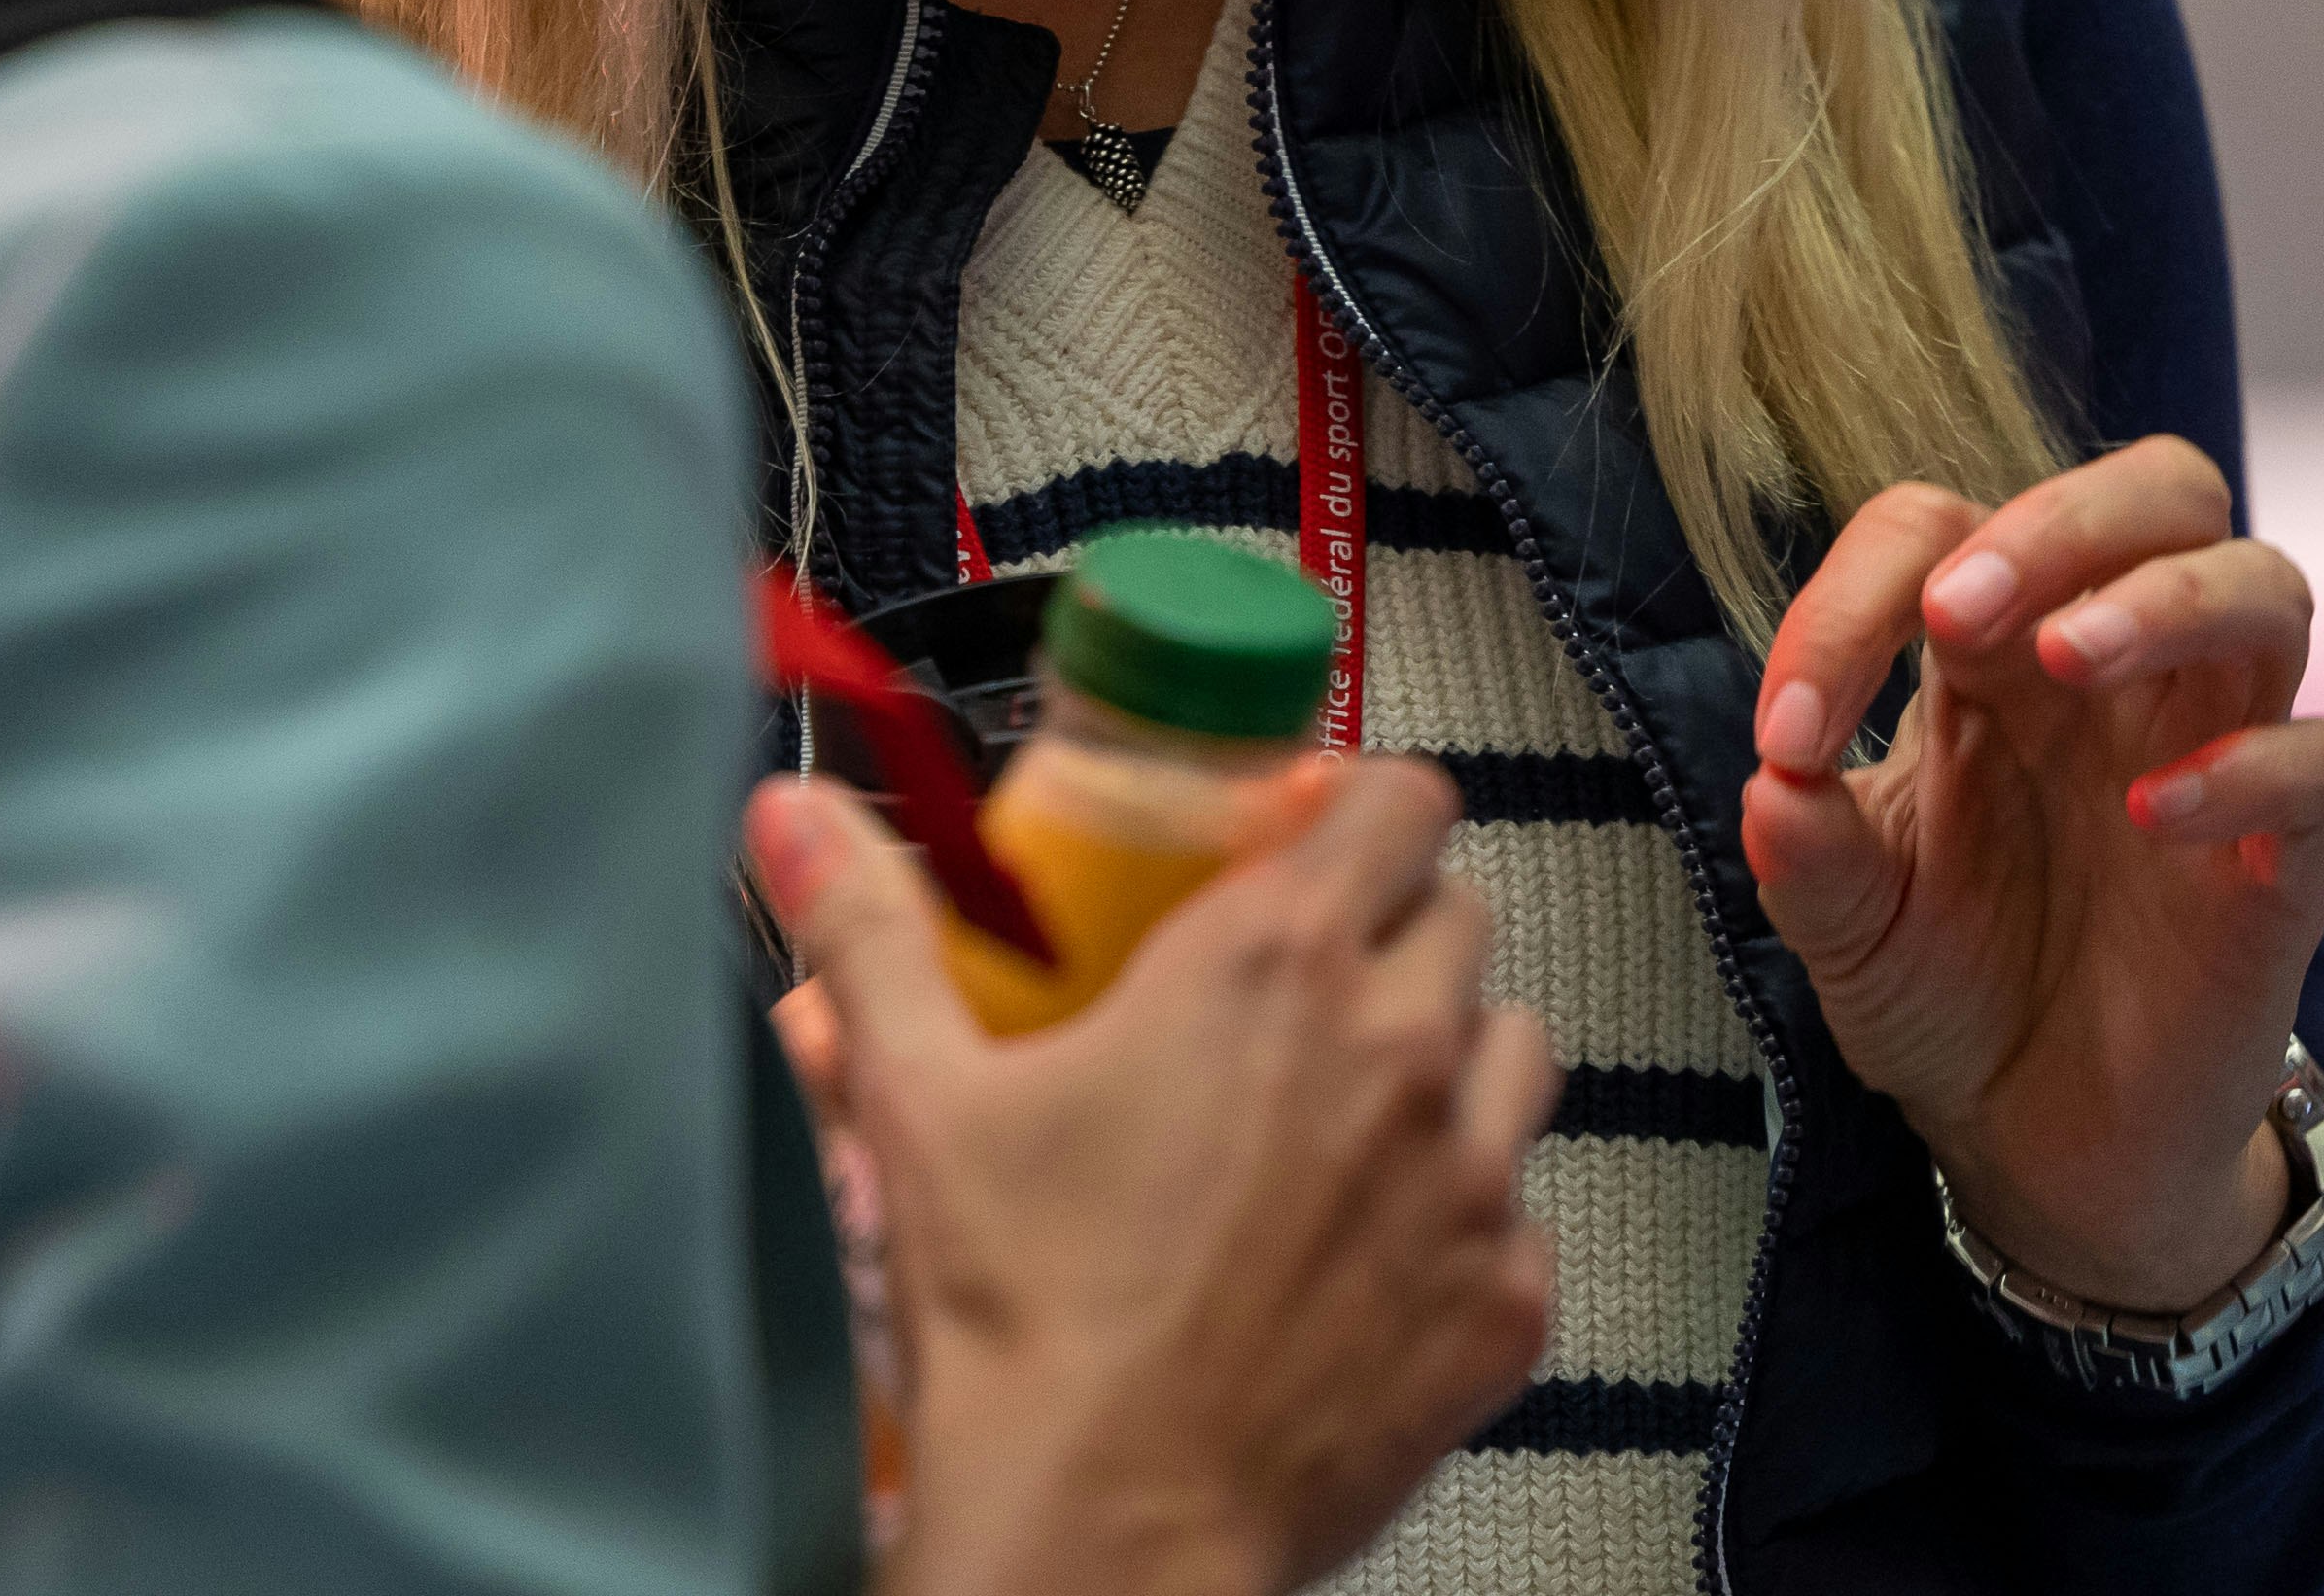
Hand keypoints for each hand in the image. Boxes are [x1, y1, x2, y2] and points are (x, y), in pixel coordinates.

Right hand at [755, 759, 1558, 1595]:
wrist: (1107, 1524)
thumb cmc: (1023, 1319)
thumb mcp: (919, 1097)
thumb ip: (867, 929)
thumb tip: (798, 816)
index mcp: (1270, 966)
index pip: (1396, 800)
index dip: (1356, 806)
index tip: (1307, 836)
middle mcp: (1399, 1051)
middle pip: (1457, 914)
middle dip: (1389, 928)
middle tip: (1299, 987)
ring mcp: (1473, 1182)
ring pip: (1514, 1048)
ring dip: (1450, 1054)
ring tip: (1346, 1110)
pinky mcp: (1506, 1303)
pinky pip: (1525, 1209)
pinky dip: (1468, 1212)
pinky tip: (1368, 1246)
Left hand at [1738, 435, 2323, 1315]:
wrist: (2036, 1145)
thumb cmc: (1943, 992)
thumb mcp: (1843, 929)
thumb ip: (1807, 854)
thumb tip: (1774, 786)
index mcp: (1992, 655)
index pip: (1945, 531)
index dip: (1855, 598)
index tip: (1790, 731)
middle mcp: (2115, 678)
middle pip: (2161, 492)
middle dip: (2064, 520)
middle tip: (1962, 608)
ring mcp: (2212, 753)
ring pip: (2267, 586)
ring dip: (2166, 597)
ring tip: (2071, 656)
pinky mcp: (2282, 860)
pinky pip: (2321, 760)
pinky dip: (2249, 765)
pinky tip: (2150, 815)